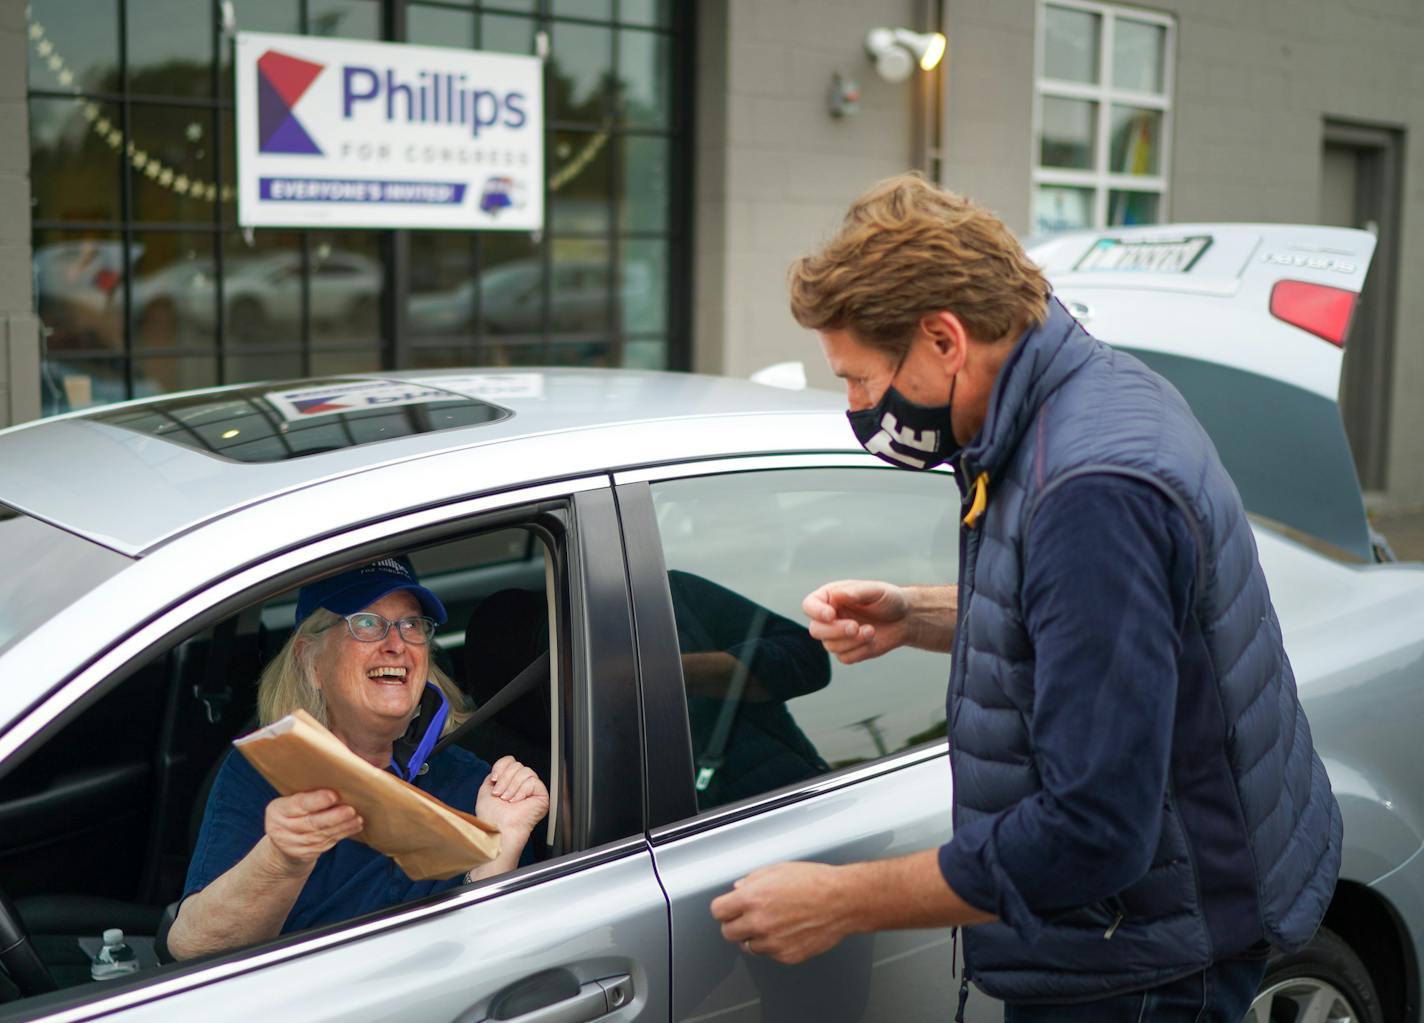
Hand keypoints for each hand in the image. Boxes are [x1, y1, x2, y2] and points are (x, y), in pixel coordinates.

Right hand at [263, 789, 362, 872]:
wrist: (281, 845)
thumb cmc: (291, 813)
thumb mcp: (289, 802)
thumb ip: (306, 794)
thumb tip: (336, 779)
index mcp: (277, 810)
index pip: (298, 804)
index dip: (316, 800)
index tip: (334, 795)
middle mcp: (283, 829)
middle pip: (312, 823)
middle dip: (334, 817)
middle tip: (351, 810)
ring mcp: (294, 844)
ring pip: (322, 834)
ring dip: (343, 826)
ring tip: (357, 818)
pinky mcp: (307, 854)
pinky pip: (327, 843)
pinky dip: (343, 833)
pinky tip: (354, 826)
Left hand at [475, 756, 548, 836]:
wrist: (497, 828)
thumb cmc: (491, 816)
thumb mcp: (486, 788)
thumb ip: (495, 774)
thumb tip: (503, 766)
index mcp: (509, 782)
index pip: (510, 761)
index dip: (501, 767)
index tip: (494, 780)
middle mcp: (521, 785)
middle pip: (517, 765)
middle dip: (505, 779)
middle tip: (500, 795)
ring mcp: (532, 790)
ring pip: (525, 771)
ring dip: (512, 787)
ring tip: (507, 800)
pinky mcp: (542, 796)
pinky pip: (533, 781)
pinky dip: (522, 791)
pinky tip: (517, 802)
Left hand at [711, 861, 855, 963]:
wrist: (842, 901)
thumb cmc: (815, 882)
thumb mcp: (778, 870)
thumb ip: (753, 880)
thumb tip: (739, 889)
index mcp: (753, 898)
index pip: (718, 911)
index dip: (724, 908)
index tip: (728, 908)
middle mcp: (759, 922)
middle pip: (728, 933)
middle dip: (734, 924)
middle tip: (746, 917)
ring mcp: (773, 942)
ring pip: (748, 946)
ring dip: (754, 936)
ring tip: (772, 923)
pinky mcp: (786, 956)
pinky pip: (769, 954)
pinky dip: (773, 945)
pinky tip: (786, 931)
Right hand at [802, 580, 910, 663]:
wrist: (905, 618)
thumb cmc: (888, 599)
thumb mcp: (875, 590)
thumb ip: (855, 592)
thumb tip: (835, 596)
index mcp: (830, 598)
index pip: (809, 605)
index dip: (816, 612)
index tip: (831, 615)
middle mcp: (829, 618)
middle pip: (815, 630)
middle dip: (835, 631)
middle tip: (855, 627)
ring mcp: (837, 636)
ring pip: (830, 646)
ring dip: (851, 641)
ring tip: (871, 631)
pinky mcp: (848, 651)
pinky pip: (844, 658)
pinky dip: (859, 651)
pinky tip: (872, 640)